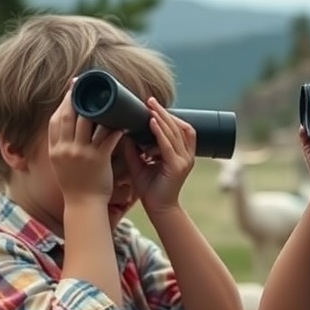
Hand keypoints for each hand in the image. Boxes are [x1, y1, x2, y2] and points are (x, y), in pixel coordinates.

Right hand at [48, 87, 124, 201]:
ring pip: (89, 123)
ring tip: (107, 98)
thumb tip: (65, 127)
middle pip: (70, 116)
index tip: (71, 89)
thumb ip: (60, 145)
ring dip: (99, 109)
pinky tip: (123, 120)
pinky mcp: (98, 159)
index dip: (63, 103)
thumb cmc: (74, 184)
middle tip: (88, 86)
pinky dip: (116, 127)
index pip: (55, 120)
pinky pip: (108, 138)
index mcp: (55, 149)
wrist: (83, 204)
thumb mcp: (59, 163)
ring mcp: (82, 154)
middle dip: (79, 98)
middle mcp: (66, 149)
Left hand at [123, 98, 194, 214]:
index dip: (167, 115)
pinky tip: (152, 123)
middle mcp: (186, 155)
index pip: (177, 128)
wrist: (159, 210)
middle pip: (177, 126)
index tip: (151, 104)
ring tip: (151, 107)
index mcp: (180, 153)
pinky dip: (160, 133)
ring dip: (162, 118)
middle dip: (163, 112)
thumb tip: (123, 132)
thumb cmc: (150, 189)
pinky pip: (169, 145)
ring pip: (174, 133)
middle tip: (150, 100)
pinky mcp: (178, 167)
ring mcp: (184, 160)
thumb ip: (134, 149)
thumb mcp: (140, 165)